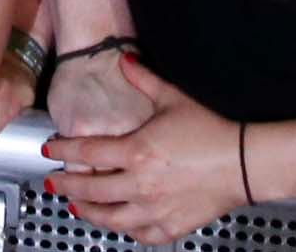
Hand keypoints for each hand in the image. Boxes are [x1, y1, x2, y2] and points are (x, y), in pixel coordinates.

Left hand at [44, 55, 243, 244]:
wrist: (245, 162)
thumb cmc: (212, 131)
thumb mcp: (174, 99)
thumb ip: (144, 80)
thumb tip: (124, 61)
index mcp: (137, 152)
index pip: (87, 154)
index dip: (63, 151)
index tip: (50, 151)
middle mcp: (140, 185)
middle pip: (90, 190)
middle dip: (67, 186)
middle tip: (55, 183)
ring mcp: (154, 211)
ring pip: (109, 218)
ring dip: (88, 211)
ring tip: (78, 206)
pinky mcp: (170, 228)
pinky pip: (138, 234)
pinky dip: (124, 229)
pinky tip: (118, 222)